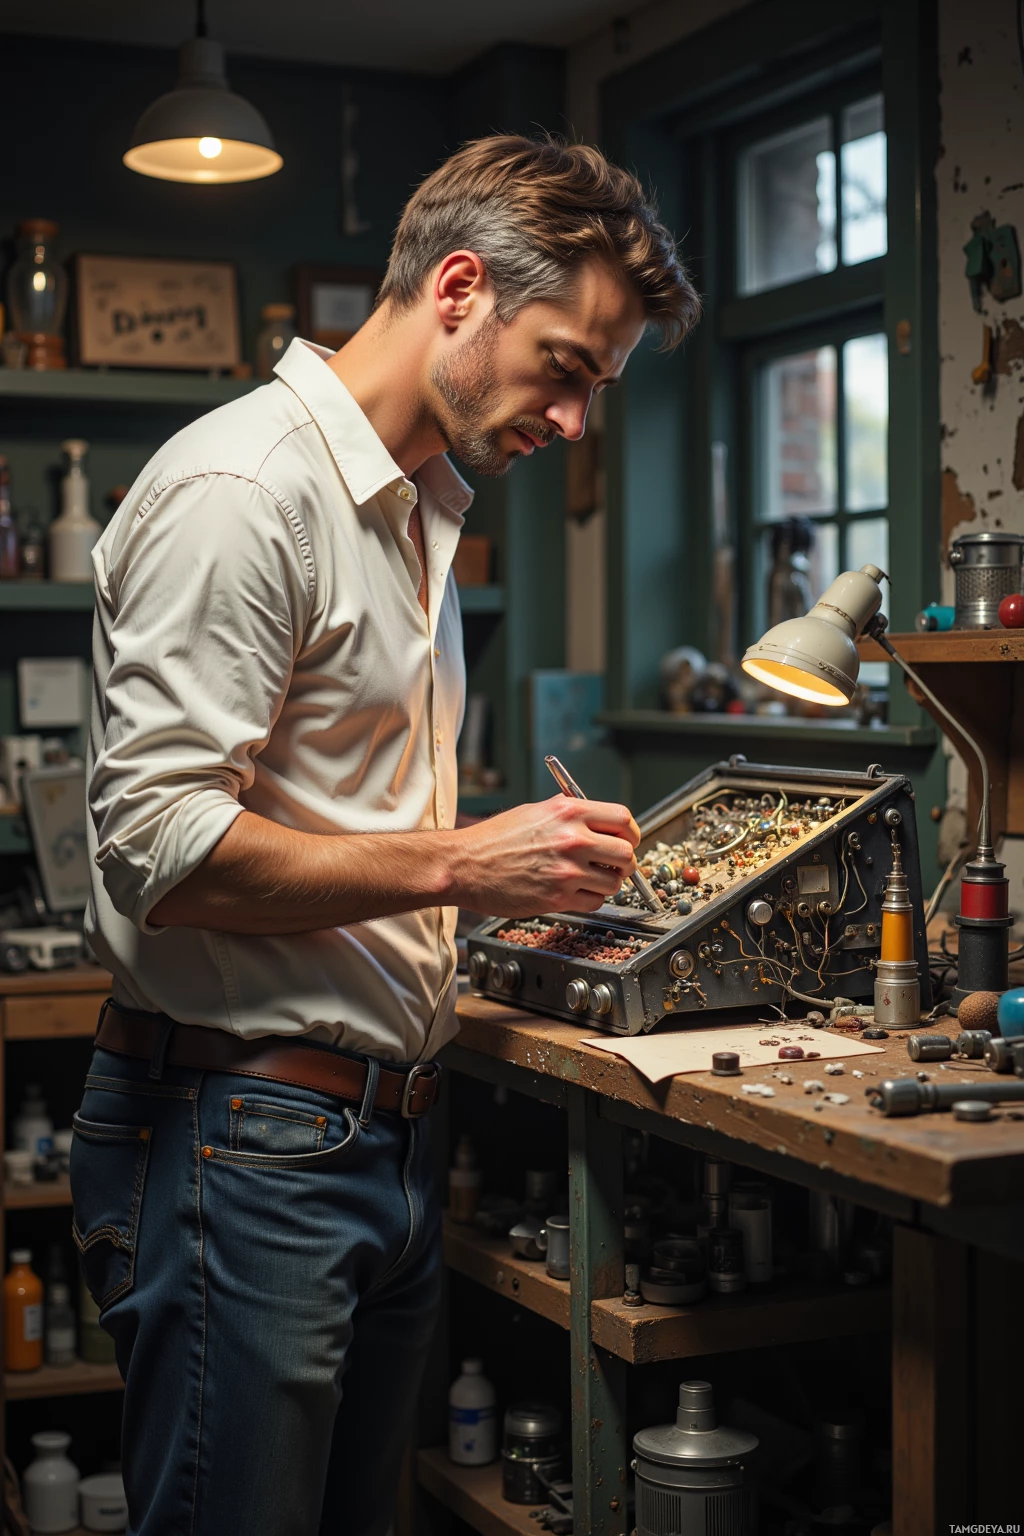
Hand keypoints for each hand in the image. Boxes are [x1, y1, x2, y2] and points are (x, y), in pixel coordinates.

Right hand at [447, 795, 640, 916]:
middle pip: (626, 853)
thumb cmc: (493, 839)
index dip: (629, 833)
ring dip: (607, 883)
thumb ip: (571, 815)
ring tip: (588, 880)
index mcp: (569, 811)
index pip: (623, 819)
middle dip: (623, 862)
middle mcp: (572, 839)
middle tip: (613, 866)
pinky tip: (574, 892)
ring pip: (614, 882)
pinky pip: (595, 902)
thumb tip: (600, 825)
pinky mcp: (559, 897)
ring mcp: (567, 870)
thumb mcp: (535, 811)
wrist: (464, 865)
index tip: (626, 840)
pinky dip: (590, 899)